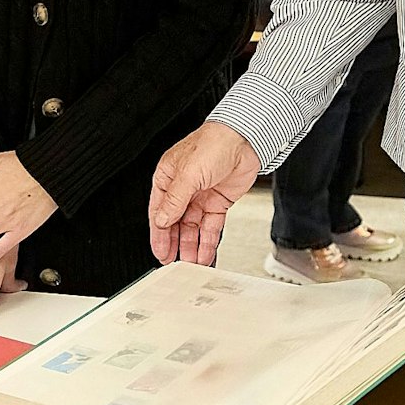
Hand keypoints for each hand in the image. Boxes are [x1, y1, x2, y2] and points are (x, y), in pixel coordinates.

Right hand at [149, 121, 261, 264]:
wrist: (245, 139)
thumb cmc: (214, 144)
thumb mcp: (188, 174)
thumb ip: (174, 200)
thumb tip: (161, 221)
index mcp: (168, 178)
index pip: (159, 212)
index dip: (159, 235)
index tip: (160, 253)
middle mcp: (183, 189)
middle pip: (175, 223)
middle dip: (174, 244)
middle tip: (174, 264)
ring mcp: (201, 196)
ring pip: (193, 228)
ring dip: (191, 246)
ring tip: (190, 264)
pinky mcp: (218, 202)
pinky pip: (210, 226)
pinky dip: (208, 241)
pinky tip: (205, 254)